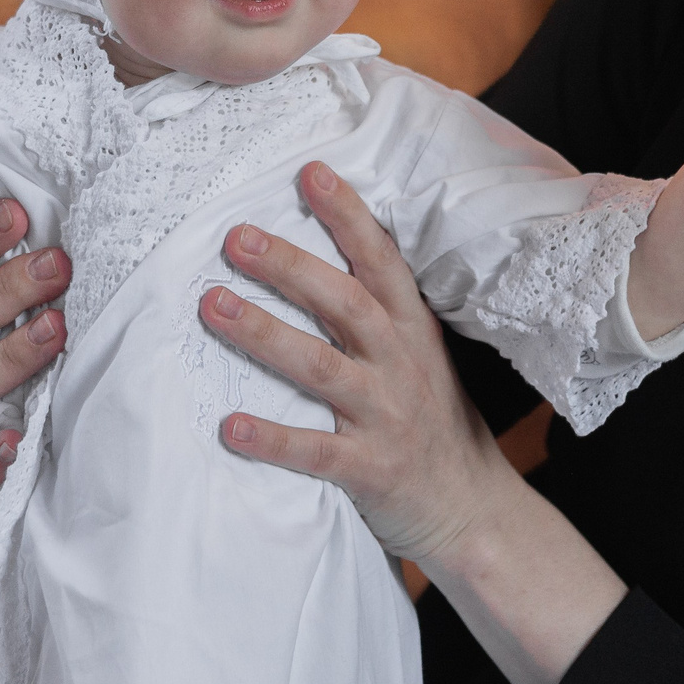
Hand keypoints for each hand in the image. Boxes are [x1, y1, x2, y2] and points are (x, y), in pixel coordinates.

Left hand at [197, 162, 631, 683]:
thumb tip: (315, 251)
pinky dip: (272, 439)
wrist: (471, 510)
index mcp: (411, 329)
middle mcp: (400, 364)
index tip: (311, 173)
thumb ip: (379, 309)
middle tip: (236, 236)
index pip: (381, 260)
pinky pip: (315, 452)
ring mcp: (385, 416)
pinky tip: (230, 426)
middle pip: (343, 303)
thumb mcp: (420, 353)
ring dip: (264, 334)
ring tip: (212, 305)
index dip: (348, 216)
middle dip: (289, 266)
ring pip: (320, 368)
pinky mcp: (369, 469)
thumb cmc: (432, 422)